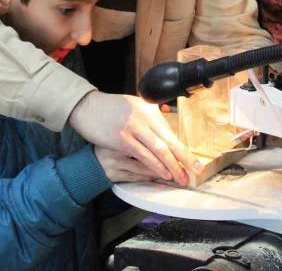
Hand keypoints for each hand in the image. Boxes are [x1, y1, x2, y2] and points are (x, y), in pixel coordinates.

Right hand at [69, 91, 203, 185]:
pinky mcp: (121, 140)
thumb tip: (166, 117)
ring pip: (158, 151)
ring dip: (170, 166)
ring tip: (180, 177)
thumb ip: (149, 114)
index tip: (194, 161)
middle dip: (183, 159)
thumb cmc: (109, 108)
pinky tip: (162, 173)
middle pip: (168, 142)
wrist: (86, 107)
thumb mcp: (134, 105)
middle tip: (195, 171)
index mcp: (148, 109)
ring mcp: (133, 129)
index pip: (170, 132)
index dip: (183, 148)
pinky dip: (154, 166)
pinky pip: (142, 156)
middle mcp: (143, 118)